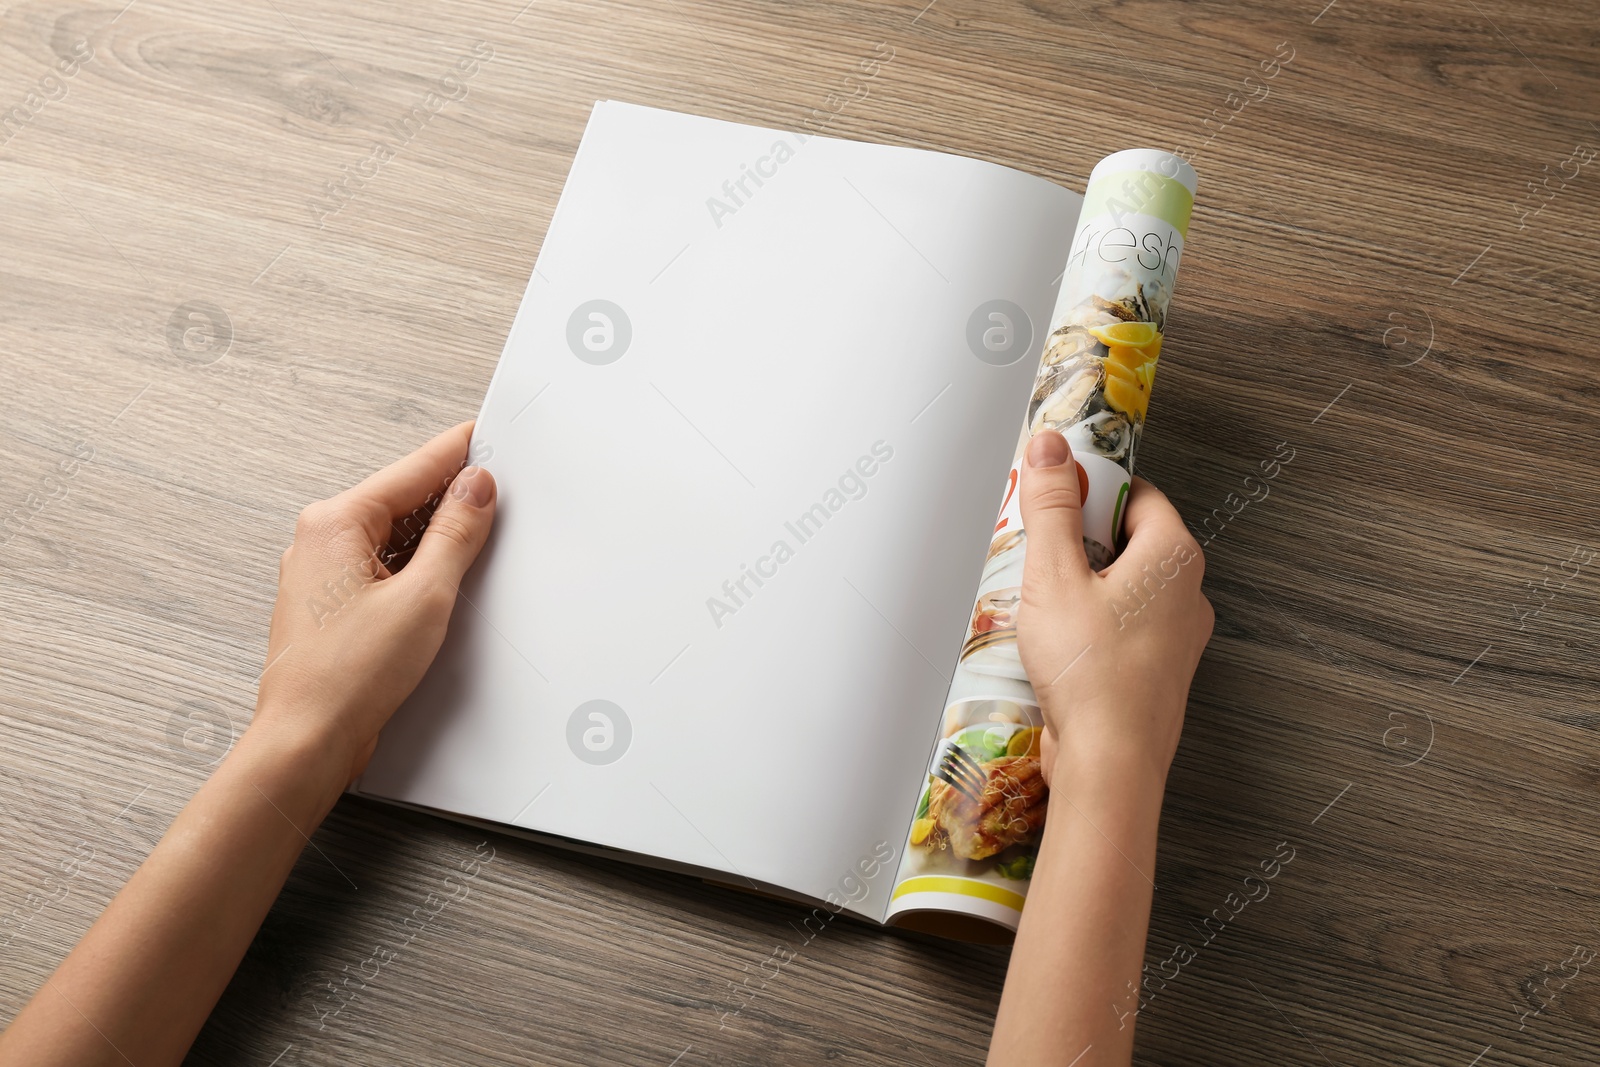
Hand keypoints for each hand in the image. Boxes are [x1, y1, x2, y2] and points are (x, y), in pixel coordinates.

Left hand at [252, 421, 496, 785]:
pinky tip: (440, 584)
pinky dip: (414, 567)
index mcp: (335, 522)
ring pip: (393, 534)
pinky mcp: (331, 601)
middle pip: (403, 499)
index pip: (413, 469)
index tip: (489, 437)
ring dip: (433, 540)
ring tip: (472, 551)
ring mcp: (321, 571)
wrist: (307, 738)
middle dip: (451, 501)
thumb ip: (455, 533)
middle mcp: (319, 539)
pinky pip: (382, 564)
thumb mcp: (424, 595)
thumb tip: (475, 489)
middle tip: (497, 501)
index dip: (459, 453)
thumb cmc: (346, 677)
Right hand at [1015, 430, 1212, 788]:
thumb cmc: (1094, 677)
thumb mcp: (1055, 576)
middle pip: (1126, 539)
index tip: (1053, 495)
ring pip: (1122, 586)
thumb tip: (1051, 450)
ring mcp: (1175, 636)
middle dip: (1078, 541)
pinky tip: (1054, 642)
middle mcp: (1186, 594)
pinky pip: (1120, 627)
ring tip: (1040, 603)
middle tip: (1038, 553)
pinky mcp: (1155, 671)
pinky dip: (1088, 625)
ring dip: (1080, 586)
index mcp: (1174, 556)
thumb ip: (1052, 507)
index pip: (1135, 493)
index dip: (1090, 490)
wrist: (1109, 764)